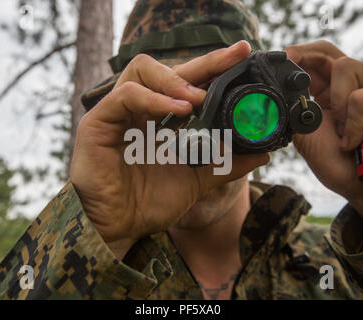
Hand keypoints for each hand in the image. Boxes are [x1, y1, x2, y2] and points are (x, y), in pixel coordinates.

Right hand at [70, 41, 268, 258]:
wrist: (119, 227)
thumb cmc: (150, 202)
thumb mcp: (196, 179)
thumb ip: (225, 164)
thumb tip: (263, 154)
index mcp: (162, 118)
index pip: (188, 83)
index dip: (214, 69)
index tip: (243, 59)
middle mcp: (141, 109)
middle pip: (171, 69)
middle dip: (205, 62)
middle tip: (235, 56)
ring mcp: (119, 112)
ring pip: (142, 70)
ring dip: (176, 80)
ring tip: (200, 98)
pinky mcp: (99, 121)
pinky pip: (125, 95)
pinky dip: (153, 98)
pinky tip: (179, 110)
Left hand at [285, 40, 362, 242]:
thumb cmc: (342, 167)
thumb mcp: (307, 139)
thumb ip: (294, 112)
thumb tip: (277, 93)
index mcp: (327, 95)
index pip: (311, 64)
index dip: (293, 57)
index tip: (277, 59)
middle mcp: (349, 86)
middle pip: (327, 51)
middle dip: (305, 54)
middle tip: (290, 60)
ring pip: (344, 67)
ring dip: (335, 103)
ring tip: (341, 133)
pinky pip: (362, 95)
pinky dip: (354, 121)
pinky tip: (355, 140)